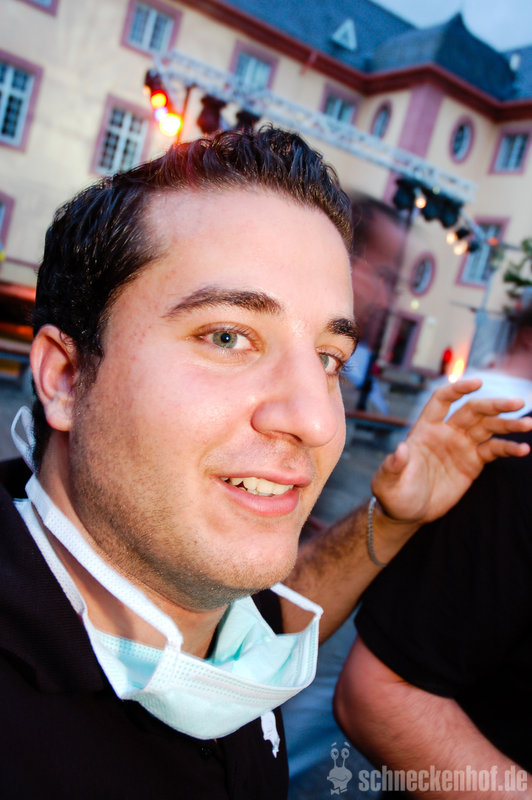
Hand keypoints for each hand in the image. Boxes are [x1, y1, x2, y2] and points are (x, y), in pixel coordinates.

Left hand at [371, 378, 531, 527]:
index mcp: (425, 429)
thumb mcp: (387, 481)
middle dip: (494, 405)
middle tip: (517, 402)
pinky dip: (509, 448)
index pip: (442, 400)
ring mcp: (461, 446)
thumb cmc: (394, 493)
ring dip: (508, 423)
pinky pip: (494, 450)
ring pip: (488, 427)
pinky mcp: (473, 462)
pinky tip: (523, 449)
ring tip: (528, 424)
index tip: (477, 383)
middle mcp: (446, 432)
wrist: (408, 511)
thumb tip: (399, 450)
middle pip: (473, 411)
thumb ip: (393, 465)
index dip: (457, 389)